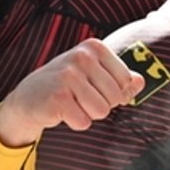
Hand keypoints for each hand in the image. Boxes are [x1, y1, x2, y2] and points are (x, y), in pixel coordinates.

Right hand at [0, 39, 140, 146]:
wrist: (28, 97)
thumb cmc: (68, 85)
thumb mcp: (96, 75)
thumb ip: (122, 79)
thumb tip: (140, 82)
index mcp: (95, 48)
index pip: (126, 81)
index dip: (114, 92)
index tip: (94, 87)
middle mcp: (81, 57)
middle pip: (115, 97)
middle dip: (101, 104)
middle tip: (80, 97)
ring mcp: (68, 76)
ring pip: (102, 111)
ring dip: (88, 114)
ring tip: (72, 103)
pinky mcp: (57, 97)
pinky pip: (83, 122)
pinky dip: (75, 122)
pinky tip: (61, 111)